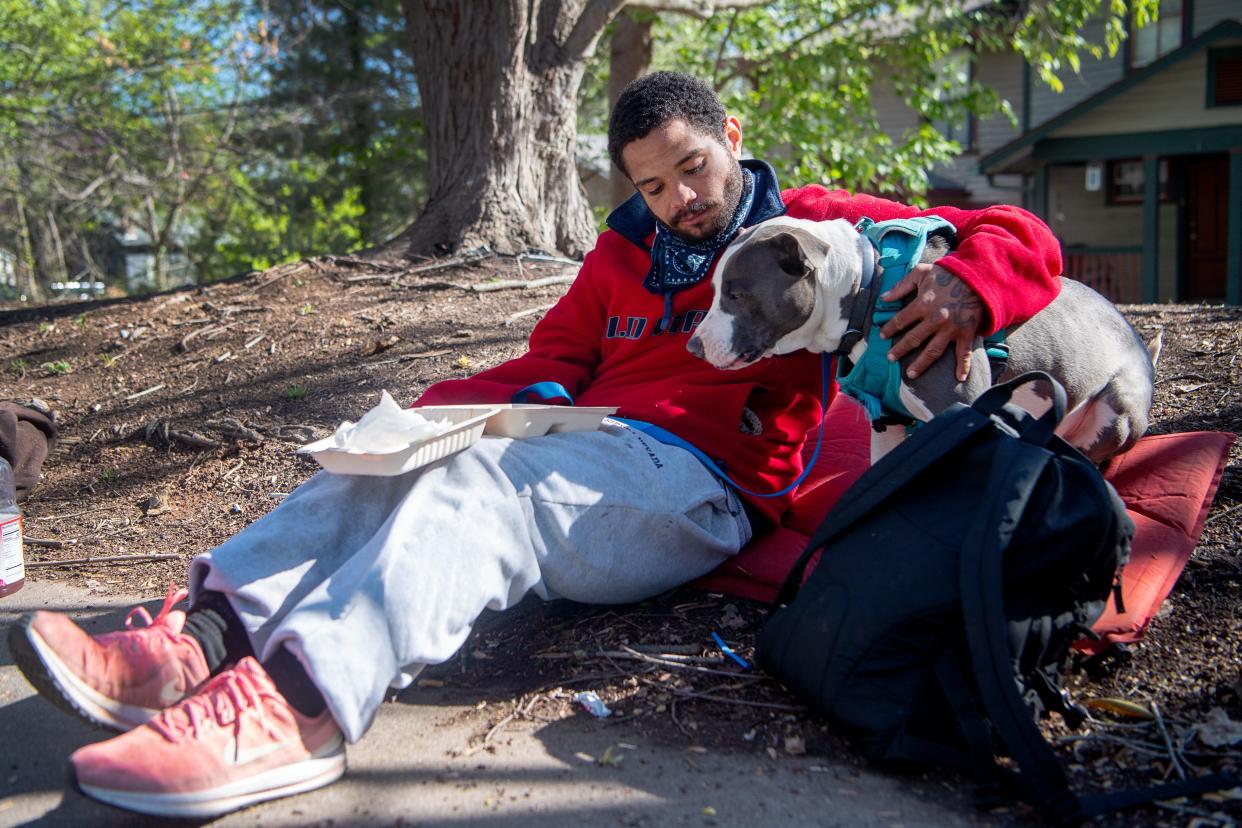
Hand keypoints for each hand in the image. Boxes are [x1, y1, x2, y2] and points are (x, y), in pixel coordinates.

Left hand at [878, 264, 982, 381]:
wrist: (978, 275)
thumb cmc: (948, 273)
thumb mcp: (921, 272)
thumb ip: (901, 286)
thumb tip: (883, 298)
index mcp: (922, 304)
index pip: (901, 320)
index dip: (889, 329)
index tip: (882, 336)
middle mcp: (935, 319)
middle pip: (913, 339)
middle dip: (900, 350)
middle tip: (890, 359)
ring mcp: (951, 328)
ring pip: (933, 351)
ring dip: (921, 364)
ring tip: (911, 374)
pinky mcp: (966, 332)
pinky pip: (964, 352)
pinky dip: (963, 366)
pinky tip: (959, 378)